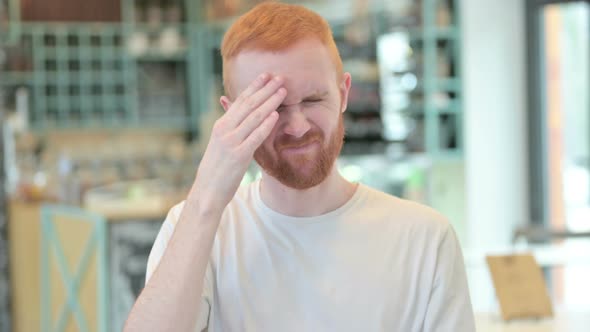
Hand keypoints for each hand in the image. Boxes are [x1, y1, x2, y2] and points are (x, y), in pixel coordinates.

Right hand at [190, 73, 285, 212]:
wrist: (207, 191)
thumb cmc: (216, 169)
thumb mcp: (220, 144)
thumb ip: (229, 128)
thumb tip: (234, 115)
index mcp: (221, 125)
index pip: (240, 101)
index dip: (254, 87)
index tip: (266, 75)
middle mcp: (224, 130)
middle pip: (249, 105)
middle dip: (265, 89)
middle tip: (279, 77)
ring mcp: (231, 142)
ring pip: (254, 117)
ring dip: (270, 102)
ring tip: (283, 91)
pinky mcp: (239, 156)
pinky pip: (255, 136)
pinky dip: (266, 125)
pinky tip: (276, 115)